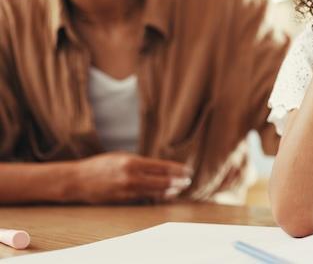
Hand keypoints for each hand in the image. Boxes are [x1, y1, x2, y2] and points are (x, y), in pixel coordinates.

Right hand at [71, 152, 192, 203]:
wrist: (77, 180)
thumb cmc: (101, 165)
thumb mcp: (122, 157)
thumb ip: (141, 163)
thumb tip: (161, 167)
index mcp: (132, 162)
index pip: (163, 167)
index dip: (178, 170)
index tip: (188, 170)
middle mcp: (131, 177)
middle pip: (163, 182)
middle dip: (178, 182)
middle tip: (188, 181)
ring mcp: (127, 191)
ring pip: (156, 193)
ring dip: (170, 191)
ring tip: (180, 189)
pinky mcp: (123, 200)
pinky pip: (145, 199)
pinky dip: (157, 197)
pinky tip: (165, 195)